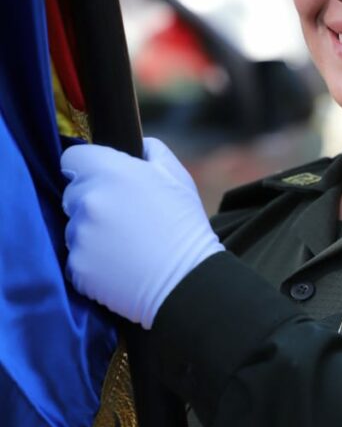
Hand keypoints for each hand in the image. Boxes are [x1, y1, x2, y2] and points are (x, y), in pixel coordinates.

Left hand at [62, 137, 221, 327]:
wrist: (185, 280)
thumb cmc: (184, 225)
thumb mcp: (176, 176)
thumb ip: (151, 151)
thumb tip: (137, 146)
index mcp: (110, 173)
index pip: (72, 158)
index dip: (86, 167)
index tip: (100, 179)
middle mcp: (88, 201)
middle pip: (72, 194)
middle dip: (90, 202)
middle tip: (122, 217)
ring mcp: (79, 236)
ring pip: (74, 228)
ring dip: (91, 233)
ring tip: (125, 244)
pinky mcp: (77, 268)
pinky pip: (76, 258)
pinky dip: (92, 262)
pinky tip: (120, 264)